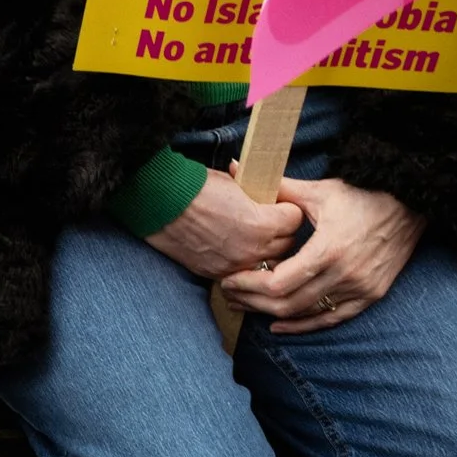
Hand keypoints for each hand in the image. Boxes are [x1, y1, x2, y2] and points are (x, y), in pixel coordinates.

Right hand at [144, 164, 304, 279]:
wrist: (161, 203)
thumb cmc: (197, 187)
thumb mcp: (239, 183)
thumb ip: (261, 194)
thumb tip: (271, 194)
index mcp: (264, 223)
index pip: (295, 218)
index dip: (287, 208)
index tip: (278, 204)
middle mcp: (254, 249)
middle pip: (286, 244)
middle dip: (281, 231)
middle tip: (268, 220)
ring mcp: (236, 265)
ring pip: (268, 263)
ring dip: (265, 251)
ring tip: (253, 237)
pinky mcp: (217, 273)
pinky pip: (242, 273)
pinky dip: (243, 263)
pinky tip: (234, 248)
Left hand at [218, 177, 425, 333]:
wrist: (412, 203)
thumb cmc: (362, 194)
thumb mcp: (319, 191)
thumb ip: (277, 188)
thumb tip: (237, 165)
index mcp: (329, 249)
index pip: (278, 282)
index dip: (249, 286)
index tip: (229, 280)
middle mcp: (346, 274)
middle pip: (287, 303)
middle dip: (253, 302)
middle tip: (230, 296)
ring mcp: (361, 288)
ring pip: (306, 313)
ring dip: (273, 314)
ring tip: (247, 307)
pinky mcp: (372, 295)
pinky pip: (332, 319)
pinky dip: (304, 325)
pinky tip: (280, 325)